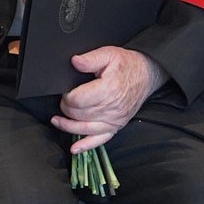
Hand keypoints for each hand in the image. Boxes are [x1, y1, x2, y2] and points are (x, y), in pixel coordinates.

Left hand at [51, 47, 165, 151]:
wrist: (147, 74)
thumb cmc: (127, 65)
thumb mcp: (109, 54)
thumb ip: (90, 58)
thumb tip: (75, 62)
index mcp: (108, 89)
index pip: (78, 100)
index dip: (67, 96)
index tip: (65, 91)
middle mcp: (111, 108)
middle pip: (79, 115)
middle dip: (66, 109)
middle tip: (64, 100)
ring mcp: (114, 119)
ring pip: (85, 128)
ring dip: (68, 126)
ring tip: (57, 120)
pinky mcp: (116, 126)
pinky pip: (100, 140)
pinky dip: (86, 146)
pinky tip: (75, 149)